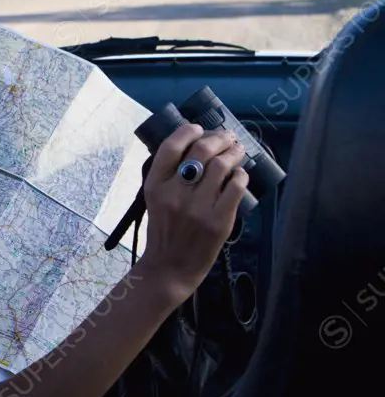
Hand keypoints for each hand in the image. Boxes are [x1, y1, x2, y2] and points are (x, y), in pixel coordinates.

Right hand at [136, 124, 248, 302]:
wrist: (170, 267)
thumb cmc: (163, 231)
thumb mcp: (155, 199)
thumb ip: (169, 176)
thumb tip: (196, 147)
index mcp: (155, 185)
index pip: (171, 147)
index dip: (188, 131)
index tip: (199, 129)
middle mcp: (174, 193)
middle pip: (201, 151)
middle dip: (219, 138)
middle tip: (228, 137)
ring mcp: (197, 207)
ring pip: (221, 166)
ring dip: (234, 153)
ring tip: (238, 151)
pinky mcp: (218, 220)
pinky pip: (235, 187)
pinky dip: (241, 175)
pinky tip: (240, 175)